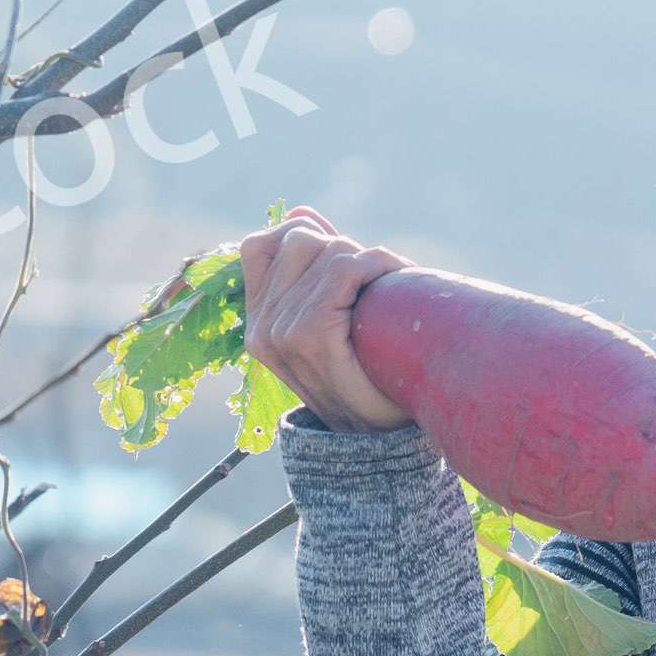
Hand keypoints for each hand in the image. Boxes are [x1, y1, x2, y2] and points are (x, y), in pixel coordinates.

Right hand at [236, 206, 414, 432]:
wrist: (377, 443)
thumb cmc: (363, 379)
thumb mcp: (330, 323)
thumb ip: (312, 269)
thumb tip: (302, 212)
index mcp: (258, 323)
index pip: (259, 245)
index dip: (303, 235)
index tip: (342, 257)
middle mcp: (262, 327)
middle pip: (296, 240)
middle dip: (341, 247)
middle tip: (372, 275)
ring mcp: (282, 333)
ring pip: (326, 251)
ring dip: (366, 257)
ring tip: (388, 280)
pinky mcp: (310, 336)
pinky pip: (344, 271)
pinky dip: (377, 264)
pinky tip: (397, 277)